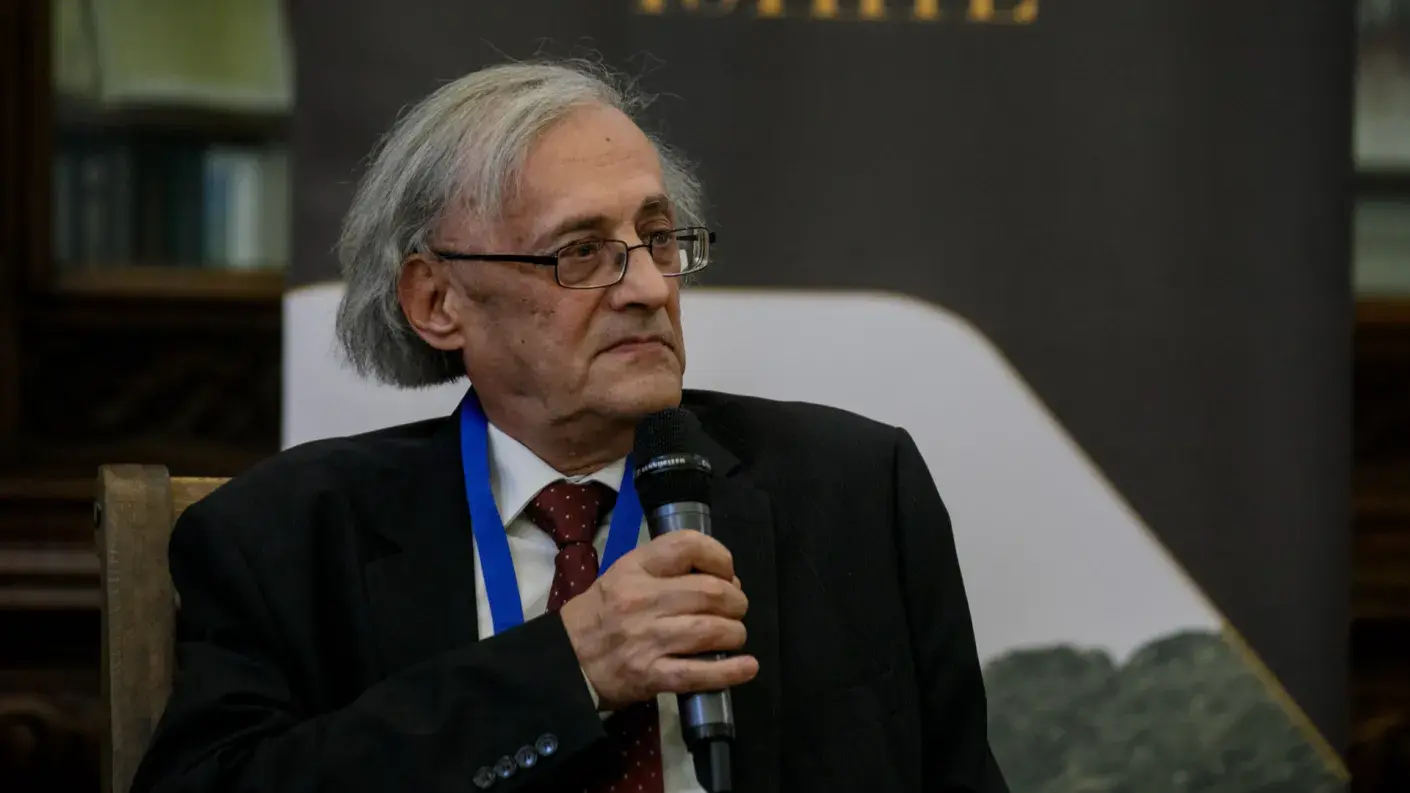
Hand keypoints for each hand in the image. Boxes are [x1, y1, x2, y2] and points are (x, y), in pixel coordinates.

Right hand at [558, 530, 758, 708]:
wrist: (565, 661)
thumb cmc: (600, 615)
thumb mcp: (623, 575)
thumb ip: (666, 571)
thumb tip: (725, 581)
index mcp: (634, 569)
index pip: (688, 546)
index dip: (720, 558)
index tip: (727, 573)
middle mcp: (641, 599)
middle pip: (711, 592)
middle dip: (736, 603)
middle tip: (735, 610)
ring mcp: (646, 638)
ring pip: (712, 630)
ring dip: (734, 634)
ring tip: (733, 636)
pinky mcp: (650, 675)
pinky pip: (699, 672)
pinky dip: (730, 670)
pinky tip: (746, 667)